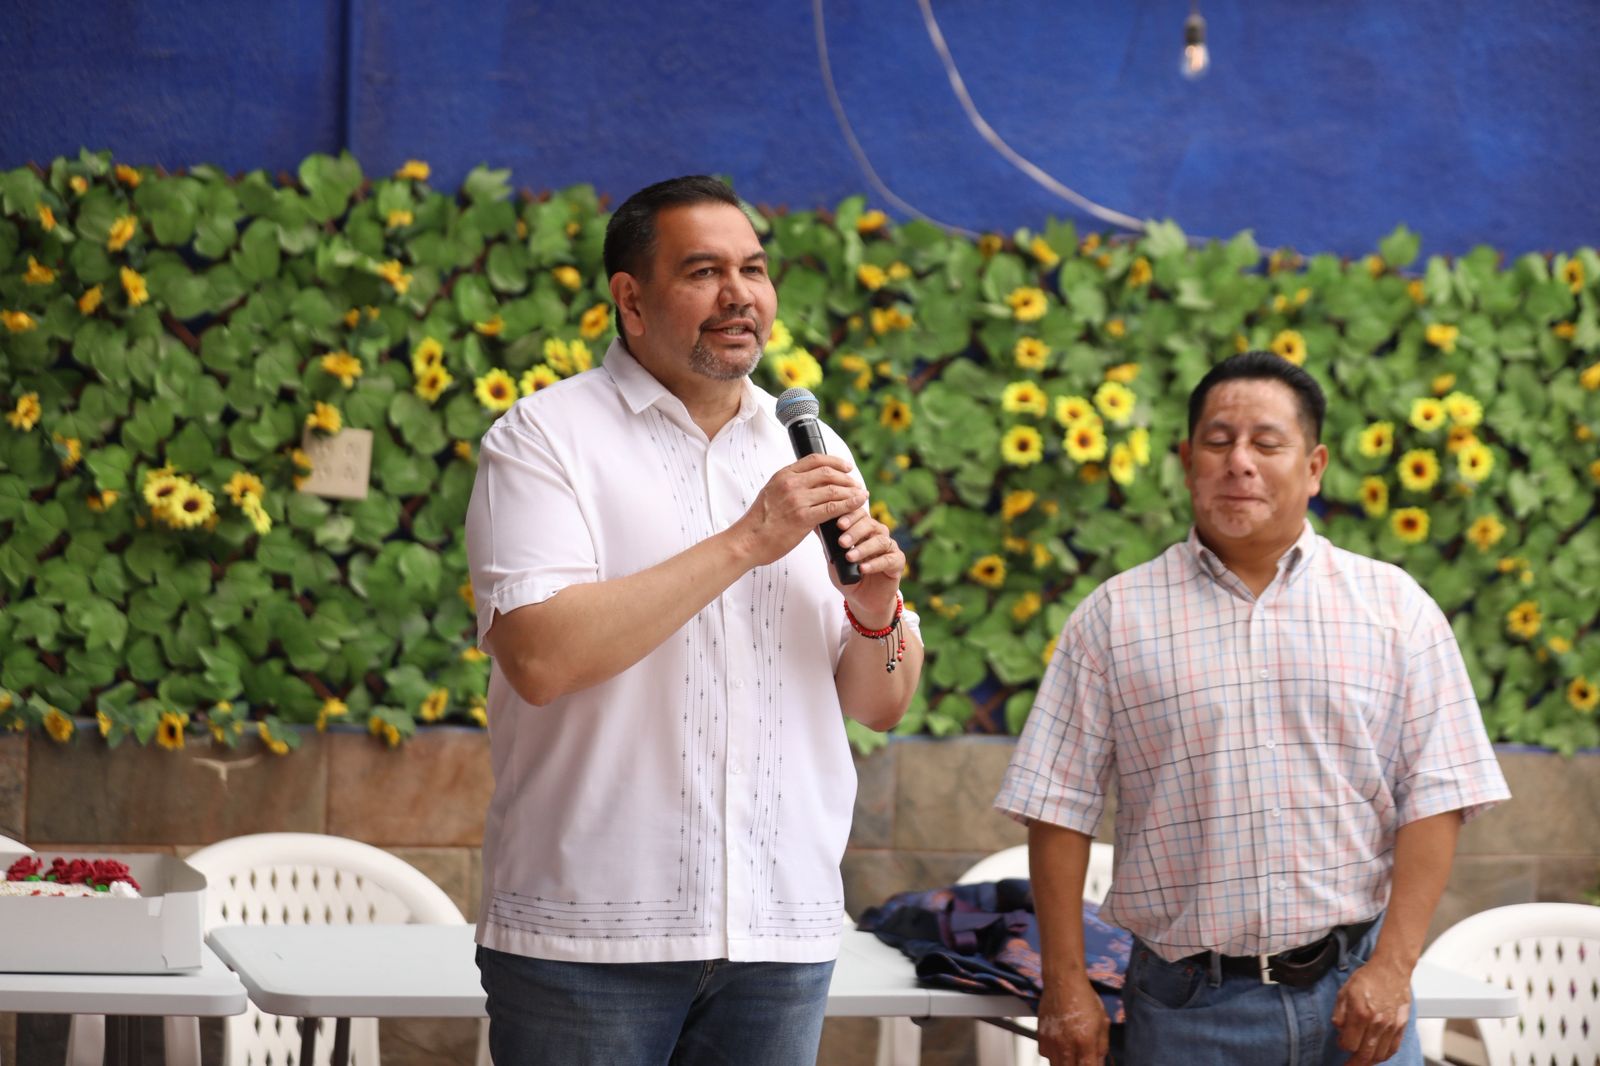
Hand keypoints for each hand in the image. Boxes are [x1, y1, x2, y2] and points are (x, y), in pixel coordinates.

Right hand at [733, 454, 864, 568]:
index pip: (814, 459)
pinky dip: (849, 505)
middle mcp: (791, 484)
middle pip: (827, 472)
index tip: (846, 467)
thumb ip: (790, 488)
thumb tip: (812, 488)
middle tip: (856, 484)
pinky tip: (857, 505)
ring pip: (833, 490)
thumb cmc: (759, 523)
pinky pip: (833, 508)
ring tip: (861, 495)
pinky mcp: (803, 518)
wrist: (747, 541)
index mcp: (783, 475)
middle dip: (847, 477)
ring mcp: (797, 500)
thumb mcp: (771, 495)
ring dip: (852, 492)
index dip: (835, 461)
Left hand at [831, 503, 904, 623]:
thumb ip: (827, 542)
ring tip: (850, 557)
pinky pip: (889, 560)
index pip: (860, 515)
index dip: (850, 517)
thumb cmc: (848, 575)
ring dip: (864, 548)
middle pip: (871, 525)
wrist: (861, 599)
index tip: (838, 524)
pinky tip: (863, 568)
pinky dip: (875, 564)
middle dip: (855, 532)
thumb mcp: (833, 558)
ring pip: (880, 541)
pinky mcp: (898, 563)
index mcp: (864, 530)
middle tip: (842, 542)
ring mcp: (890, 548)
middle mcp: (879, 535)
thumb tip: (814, 524)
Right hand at [1035, 973, 1107, 1065]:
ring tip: (1071, 1055)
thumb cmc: (1084, 997)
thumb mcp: (1102, 1021)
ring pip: (1056, 1065)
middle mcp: (1066, 1044)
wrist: (1063, 981)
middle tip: (1082, 1060)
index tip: (1092, 1064)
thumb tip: (1100, 1062)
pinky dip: (1053, 1055)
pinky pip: (1045, 1054)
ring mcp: (1051, 1041)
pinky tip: (1060, 1047)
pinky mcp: (1041, 1035)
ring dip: (1065, 1063)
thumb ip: (1102, 1046)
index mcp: (1084, 1041)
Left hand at [1332, 955, 1411, 1065]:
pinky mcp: (1401, 1026)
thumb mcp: (1344, 992)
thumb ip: (1339, 1014)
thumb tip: (1339, 1031)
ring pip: (1380, 1055)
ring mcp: (1391, 1026)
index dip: (1343, 1046)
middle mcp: (1378, 1023)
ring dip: (1369, 1061)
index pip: (1350, 1044)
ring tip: (1361, 1061)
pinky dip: (1384, 1056)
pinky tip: (1377, 1056)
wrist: (1390, 970)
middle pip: (1365, 1054)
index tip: (1341, 1043)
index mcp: (1361, 1014)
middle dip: (1355, 1063)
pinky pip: (1393, 1048)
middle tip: (1348, 1065)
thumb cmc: (1366, 979)